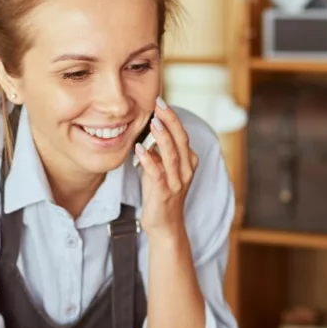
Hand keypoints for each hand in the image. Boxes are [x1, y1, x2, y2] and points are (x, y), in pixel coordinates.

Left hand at [135, 98, 198, 238]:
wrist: (165, 226)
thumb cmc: (161, 195)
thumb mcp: (161, 169)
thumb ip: (158, 152)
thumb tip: (149, 133)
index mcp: (188, 162)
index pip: (182, 134)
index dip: (172, 117)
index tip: (160, 101)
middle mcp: (186, 170)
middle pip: (180, 139)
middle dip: (170, 119)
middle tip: (159, 102)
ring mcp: (176, 182)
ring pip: (171, 154)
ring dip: (162, 136)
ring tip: (152, 120)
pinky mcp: (164, 192)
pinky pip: (157, 173)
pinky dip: (148, 159)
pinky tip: (139, 148)